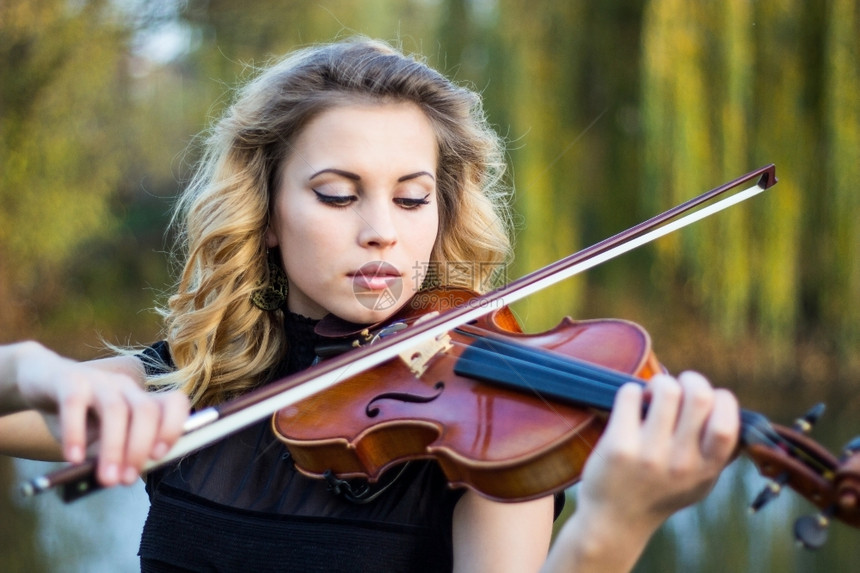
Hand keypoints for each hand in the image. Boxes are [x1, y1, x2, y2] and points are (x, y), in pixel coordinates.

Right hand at [6, 342, 188, 486]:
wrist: (39, 382)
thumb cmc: (78, 416)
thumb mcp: (100, 438)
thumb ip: (114, 455)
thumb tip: (122, 478)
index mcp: (140, 400)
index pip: (174, 403)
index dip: (173, 427)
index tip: (159, 456)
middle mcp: (126, 387)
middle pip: (146, 410)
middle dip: (139, 448)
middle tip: (127, 479)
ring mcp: (99, 380)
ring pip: (115, 409)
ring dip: (114, 447)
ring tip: (106, 477)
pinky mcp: (68, 379)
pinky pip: (74, 403)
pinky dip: (76, 433)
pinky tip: (74, 458)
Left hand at [578, 371, 738, 530]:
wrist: (614, 520)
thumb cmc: (659, 493)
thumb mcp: (699, 482)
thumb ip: (717, 453)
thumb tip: (729, 410)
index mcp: (706, 469)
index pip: (727, 422)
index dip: (720, 398)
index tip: (706, 399)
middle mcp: (682, 462)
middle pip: (699, 396)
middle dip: (690, 379)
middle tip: (676, 388)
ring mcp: (650, 454)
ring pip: (666, 389)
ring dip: (658, 383)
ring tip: (650, 396)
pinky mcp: (619, 445)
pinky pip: (630, 394)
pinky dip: (631, 391)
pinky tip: (629, 406)